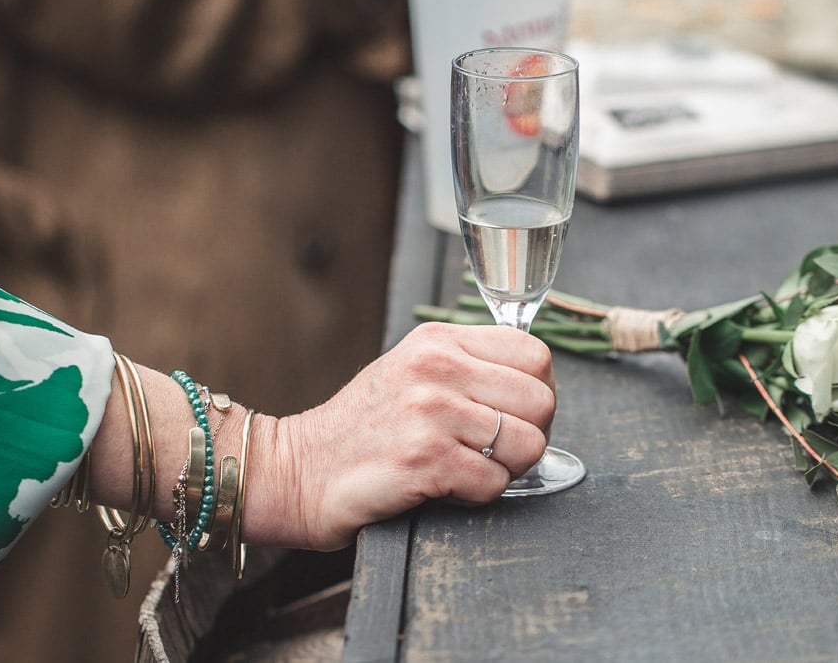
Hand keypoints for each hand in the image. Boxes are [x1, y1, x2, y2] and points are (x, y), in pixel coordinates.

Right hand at [246, 322, 555, 549]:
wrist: (296, 471)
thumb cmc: (359, 430)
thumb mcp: (410, 372)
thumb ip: (466, 367)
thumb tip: (534, 386)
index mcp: (437, 341)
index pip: (535, 354)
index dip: (536, 393)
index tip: (513, 415)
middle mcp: (436, 367)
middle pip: (542, 400)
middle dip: (528, 436)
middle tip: (492, 451)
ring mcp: (430, 412)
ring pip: (528, 445)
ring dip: (505, 470)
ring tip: (465, 467)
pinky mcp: (424, 459)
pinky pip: (494, 483)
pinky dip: (476, 496)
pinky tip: (442, 486)